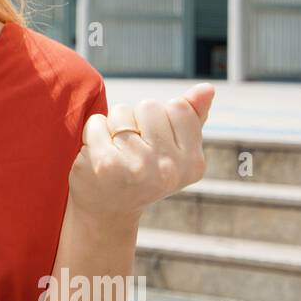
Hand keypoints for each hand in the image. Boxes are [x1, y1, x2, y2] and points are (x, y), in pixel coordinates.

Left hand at [68, 83, 214, 226]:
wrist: (105, 212)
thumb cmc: (140, 174)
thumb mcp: (172, 152)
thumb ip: (191, 119)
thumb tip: (207, 88)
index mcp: (192, 163)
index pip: (178, 107)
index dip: (158, 119)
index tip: (152, 144)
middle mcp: (169, 167)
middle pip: (149, 106)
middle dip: (135, 120)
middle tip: (130, 150)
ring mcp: (138, 165)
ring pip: (122, 112)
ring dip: (113, 126)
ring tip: (115, 152)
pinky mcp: (106, 163)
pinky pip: (97, 121)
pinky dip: (92, 132)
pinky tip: (96, 155)